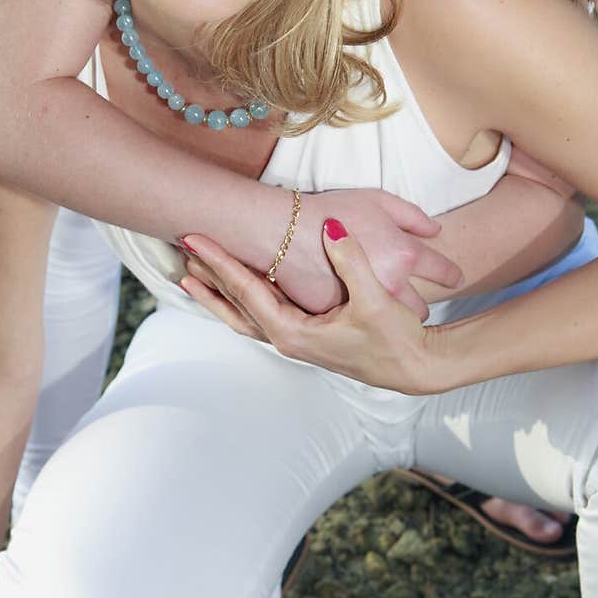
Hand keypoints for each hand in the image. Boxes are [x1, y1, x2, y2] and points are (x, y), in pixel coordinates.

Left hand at [180, 221, 442, 394]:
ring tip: (191, 274)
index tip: (195, 240)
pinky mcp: (307, 335)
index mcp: (293, 332)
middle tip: (181, 249)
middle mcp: (287, 338)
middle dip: (208, 276)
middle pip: (234, 305)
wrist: (415, 368)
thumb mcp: (376, 300)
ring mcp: (295, 339)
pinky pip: (261, 315)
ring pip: (243, 314)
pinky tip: (236, 288)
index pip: (246, 291)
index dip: (220, 263)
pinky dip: (241, 299)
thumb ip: (352, 262)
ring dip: (218, 293)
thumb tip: (331, 228)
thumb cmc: (396, 339)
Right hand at [259, 189, 461, 318]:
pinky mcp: (340, 317)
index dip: (451, 275)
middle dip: (417, 304)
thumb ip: (412, 215)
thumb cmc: (329, 210)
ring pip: (391, 322)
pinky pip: (358, 322)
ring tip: (385, 308)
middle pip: (421, 307)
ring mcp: (365, 305)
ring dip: (391, 316)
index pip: (443, 271)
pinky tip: (353, 308)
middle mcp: (392, 285)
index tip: (456, 278)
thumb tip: (434, 229)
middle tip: (411, 298)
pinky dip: (357, 317)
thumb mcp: (377, 200)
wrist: (281, 232)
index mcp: (404, 255)